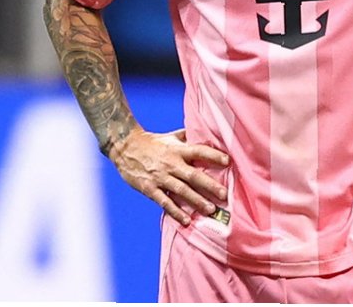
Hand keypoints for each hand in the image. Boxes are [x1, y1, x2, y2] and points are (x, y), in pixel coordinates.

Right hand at [110, 127, 229, 225]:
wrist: (124, 146)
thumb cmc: (151, 142)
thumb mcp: (170, 136)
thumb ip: (186, 136)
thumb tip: (203, 132)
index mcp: (177, 150)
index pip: (199, 151)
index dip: (213, 156)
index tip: (228, 161)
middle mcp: (171, 163)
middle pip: (193, 176)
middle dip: (209, 186)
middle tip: (224, 195)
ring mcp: (160, 177)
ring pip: (181, 191)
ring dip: (196, 201)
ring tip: (211, 210)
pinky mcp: (150, 188)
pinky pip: (164, 201)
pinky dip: (175, 212)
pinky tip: (186, 221)